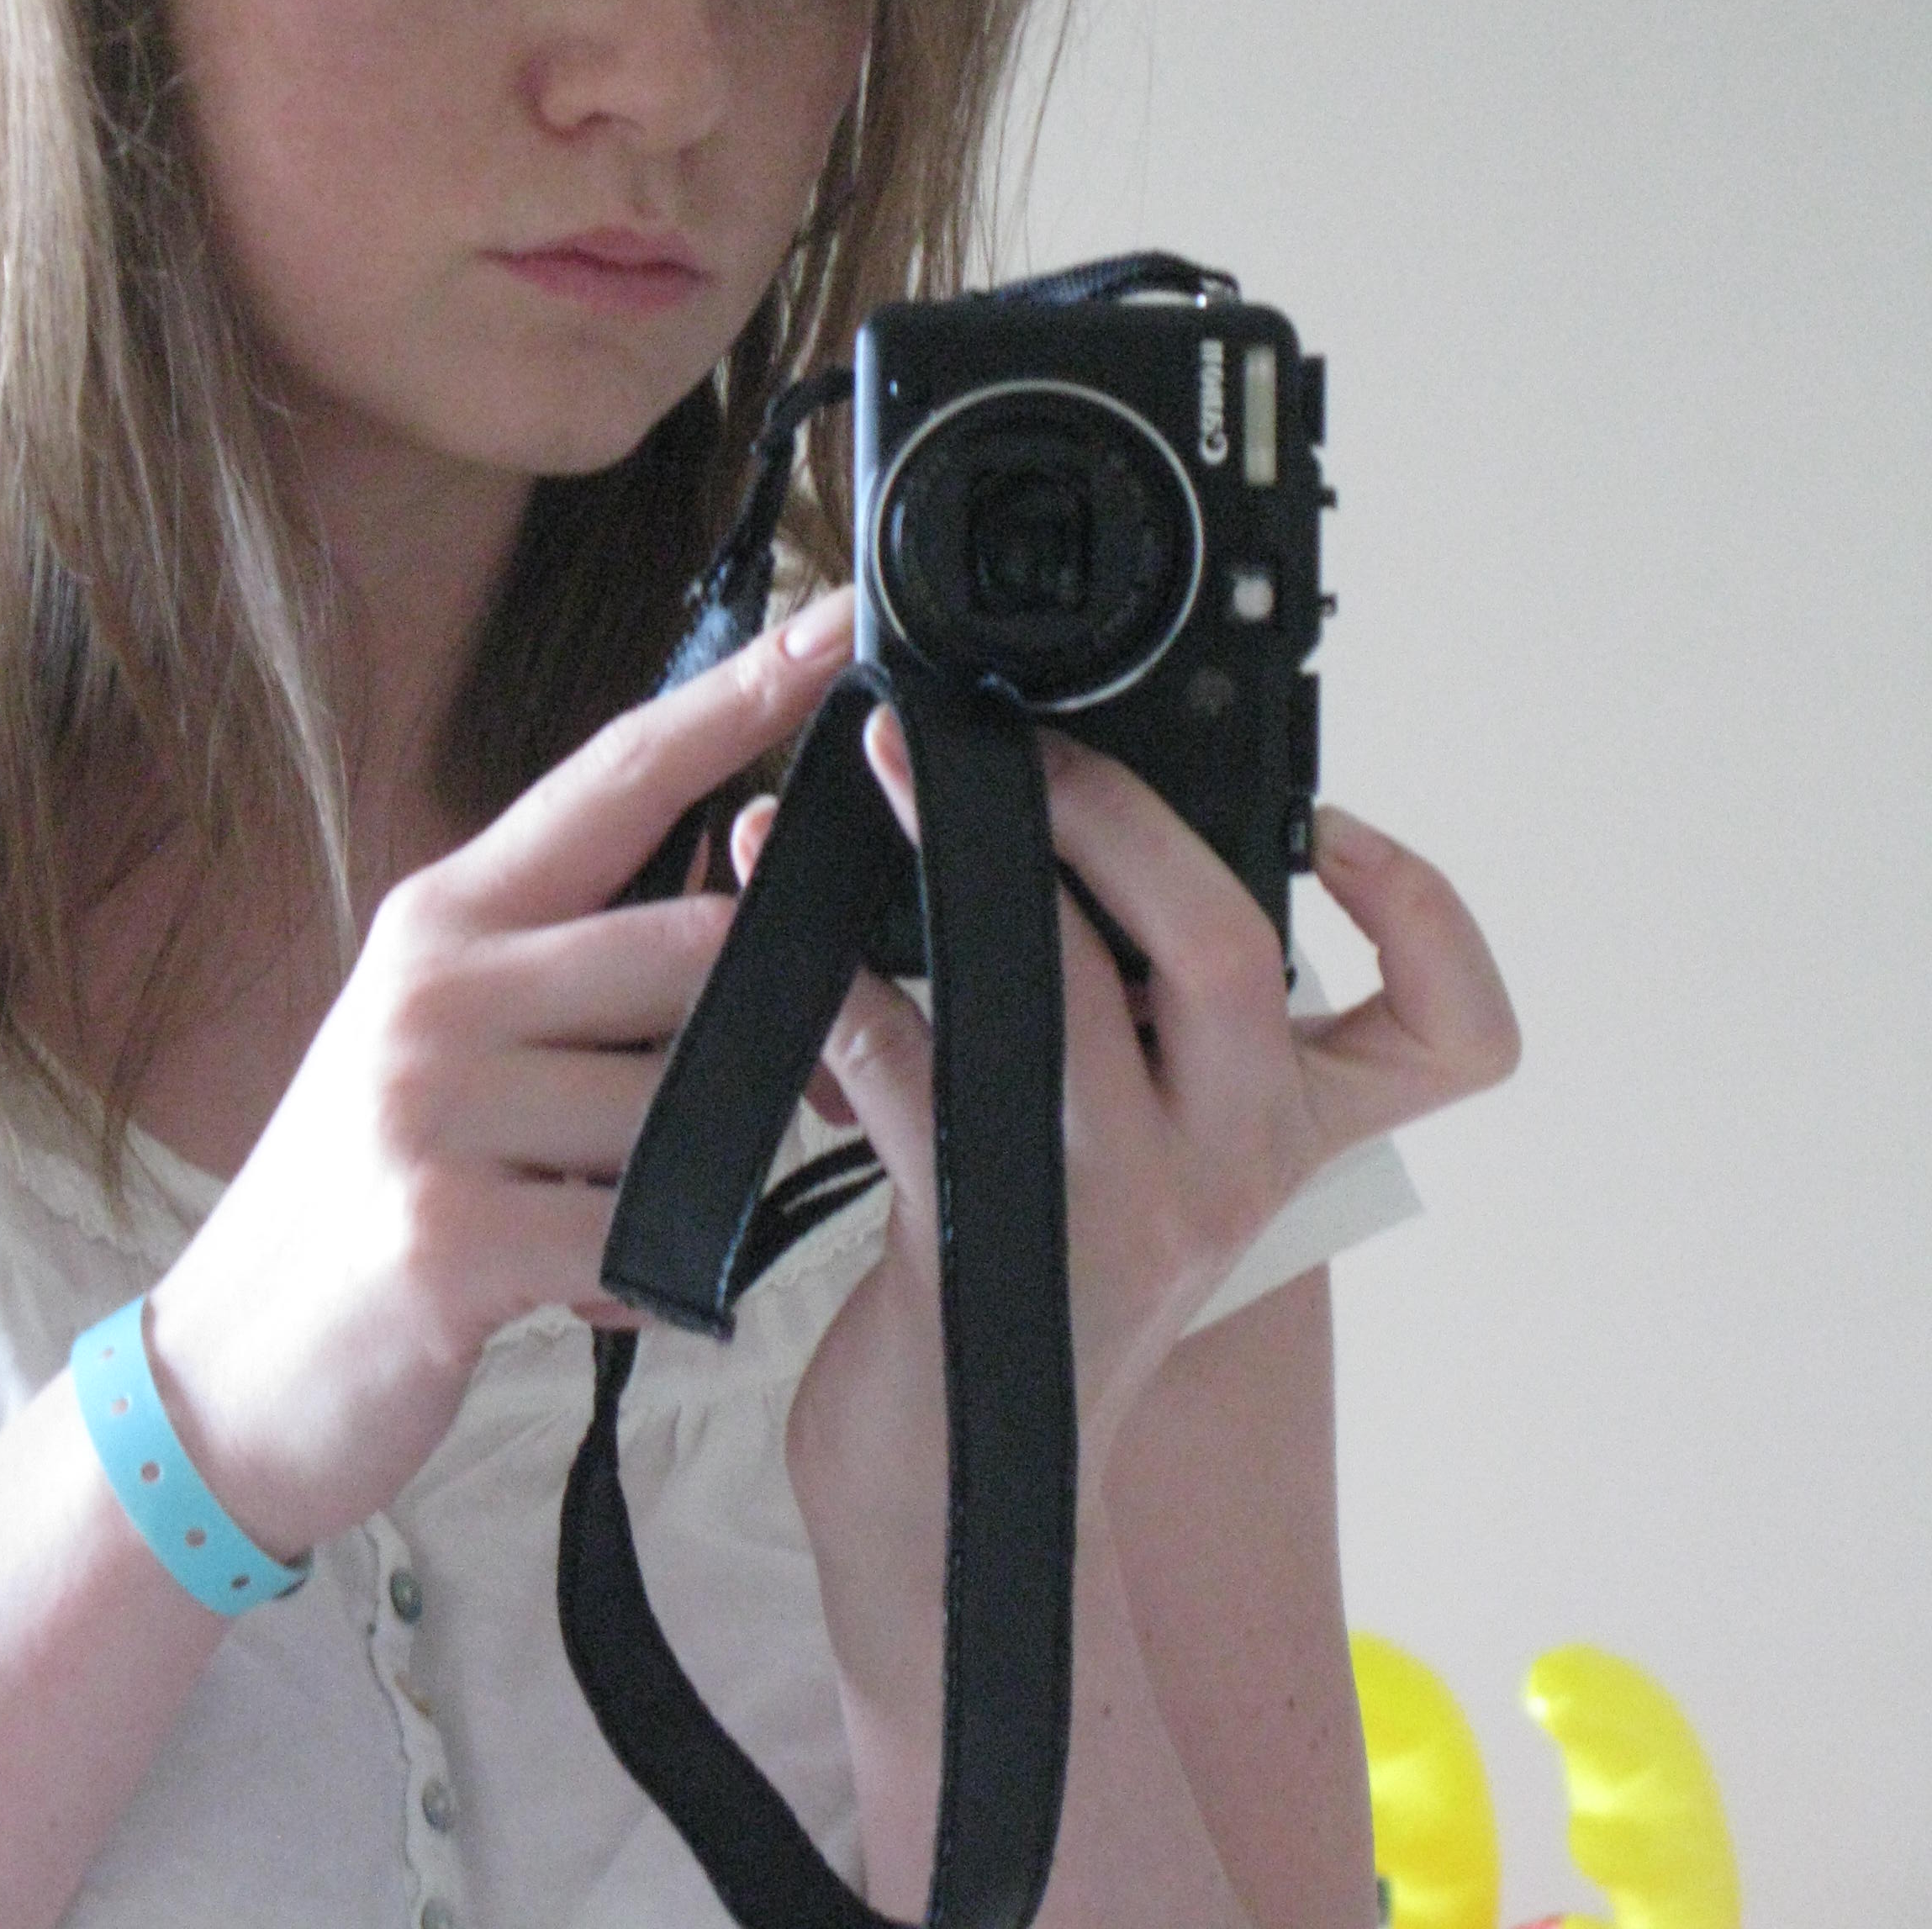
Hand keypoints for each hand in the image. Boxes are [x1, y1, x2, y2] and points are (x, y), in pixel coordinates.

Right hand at [143, 592, 856, 1561]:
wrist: (227, 1367)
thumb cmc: (369, 1186)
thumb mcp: (447, 1034)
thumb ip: (572, 959)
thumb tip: (739, 911)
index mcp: (447, 914)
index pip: (618, 774)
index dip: (737, 694)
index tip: (836, 620)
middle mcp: (436, 983)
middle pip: (692, 948)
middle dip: (743, 1041)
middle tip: (734, 1116)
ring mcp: (432, 1102)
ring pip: (682, 1101)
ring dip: (688, 1176)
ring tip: (603, 1211)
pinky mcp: (448, 1231)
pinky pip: (639, 1232)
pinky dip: (647, 1274)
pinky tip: (583, 1284)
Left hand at [767, 733, 1516, 1716]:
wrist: (961, 1494)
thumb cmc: (1044, 1280)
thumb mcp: (1152, 1144)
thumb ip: (1156, 1013)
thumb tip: (1076, 813)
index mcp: (1286, 1131)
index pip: (1455, 1036)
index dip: (1427, 911)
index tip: (1334, 824)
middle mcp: (1225, 1167)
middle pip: (1231, 957)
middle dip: (1117, 814)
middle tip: (1022, 742)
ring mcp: (1110, 1208)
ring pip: (1061, 996)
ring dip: (953, 854)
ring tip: (882, 769)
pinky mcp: (980, 1237)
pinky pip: (905, 1067)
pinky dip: (834, 980)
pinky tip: (780, 919)